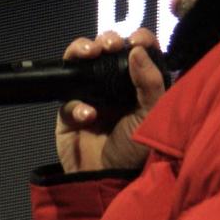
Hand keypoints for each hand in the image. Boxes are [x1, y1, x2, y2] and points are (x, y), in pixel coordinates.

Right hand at [54, 27, 165, 173]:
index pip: (139, 52)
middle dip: (106, 40)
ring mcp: (90, 98)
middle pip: (106, 51)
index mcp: (139, 85)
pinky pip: (67, 98)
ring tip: (89, 53)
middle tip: (109, 45)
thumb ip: (150, 81)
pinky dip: (76, 104)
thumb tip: (138, 49)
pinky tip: (88, 115)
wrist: (109, 181)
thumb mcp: (153, 114)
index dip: (138, 39)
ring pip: (80, 64)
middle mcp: (115, 88)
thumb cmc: (137, 151)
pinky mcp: (69, 114)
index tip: (137, 38)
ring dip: (81, 51)